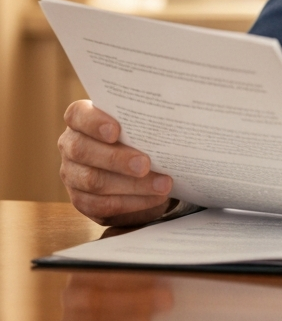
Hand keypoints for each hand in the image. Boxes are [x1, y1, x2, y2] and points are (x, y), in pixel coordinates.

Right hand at [58, 100, 173, 225]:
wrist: (142, 168)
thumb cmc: (142, 137)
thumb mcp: (142, 126)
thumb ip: (145, 122)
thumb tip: (171, 122)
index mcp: (81, 120)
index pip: (77, 115)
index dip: (93, 122)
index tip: (116, 131)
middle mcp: (71, 146)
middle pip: (83, 151)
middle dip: (116, 159)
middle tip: (145, 164)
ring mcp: (73, 175)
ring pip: (94, 181)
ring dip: (132, 185)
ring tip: (163, 184)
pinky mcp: (82, 201)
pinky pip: (102, 205)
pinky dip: (133, 202)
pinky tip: (156, 199)